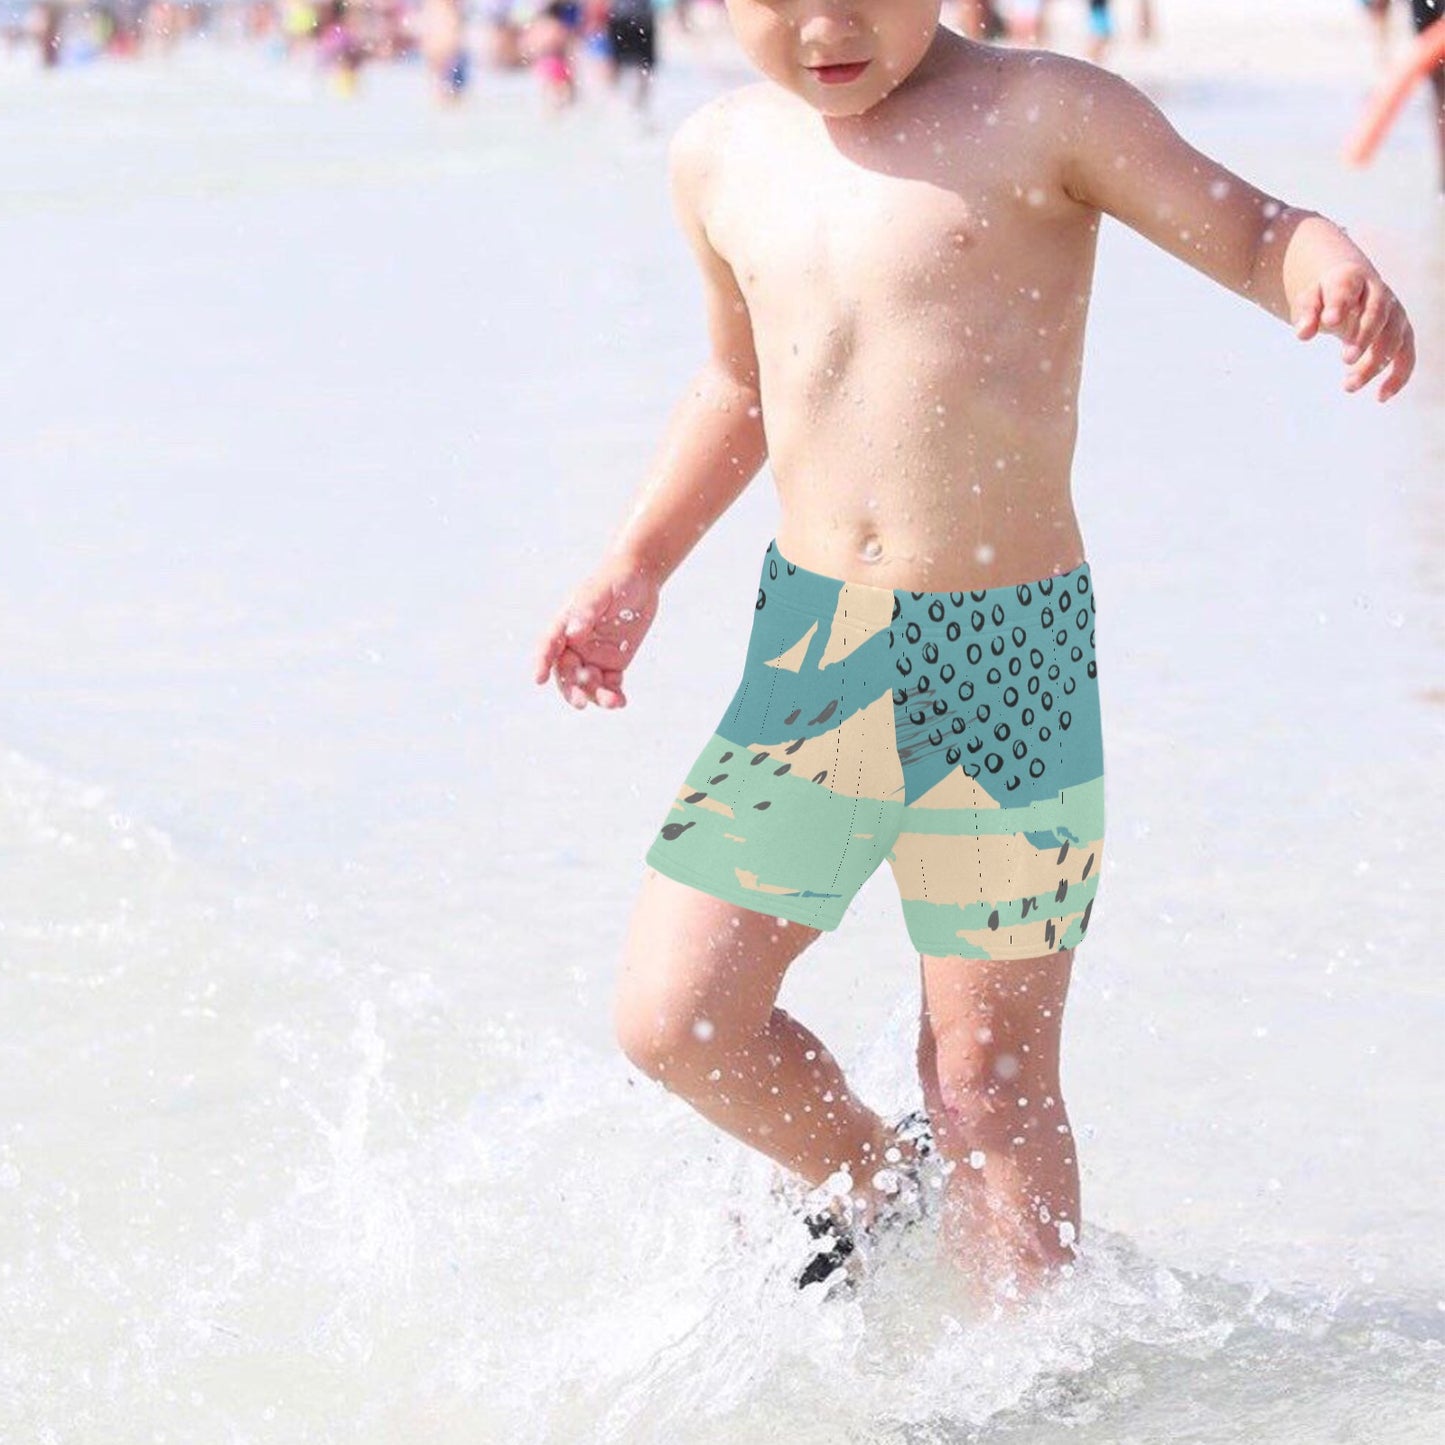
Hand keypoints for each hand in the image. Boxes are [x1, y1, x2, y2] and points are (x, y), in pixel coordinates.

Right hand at [533, 558, 658, 710]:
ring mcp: (593, 656)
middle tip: (580, 703)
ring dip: (596, 696)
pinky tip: (620, 702)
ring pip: (588, 684)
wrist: (639, 579)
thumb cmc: (614, 579)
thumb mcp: (599, 591)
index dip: (541, 662)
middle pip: (566, 673)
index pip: (548, 646)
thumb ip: (586, 611)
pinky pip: (610, 685)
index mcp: (564, 625)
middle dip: (571, 689)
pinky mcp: (613, 664)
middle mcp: (574, 644)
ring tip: (612, 702)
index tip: (538, 679)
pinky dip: (614, 696)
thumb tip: (573, 632)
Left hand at [1292, 261, 1414, 401]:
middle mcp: (1379, 294)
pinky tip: (1381, 396)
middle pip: (1377, 314)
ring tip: (1347, 386)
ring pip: (1393, 337)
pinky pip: (1406, 355)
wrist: (1350, 287)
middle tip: (1345, 359)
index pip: (1347, 290)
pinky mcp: (1401, 333)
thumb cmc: (1324, 297)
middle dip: (1364, 337)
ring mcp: (1394, 313)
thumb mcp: (1309, 300)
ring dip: (1374, 363)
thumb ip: (1306, 313)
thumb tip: (1303, 334)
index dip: (1340, 304)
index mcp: (1352, 280)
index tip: (1329, 321)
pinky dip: (1398, 376)